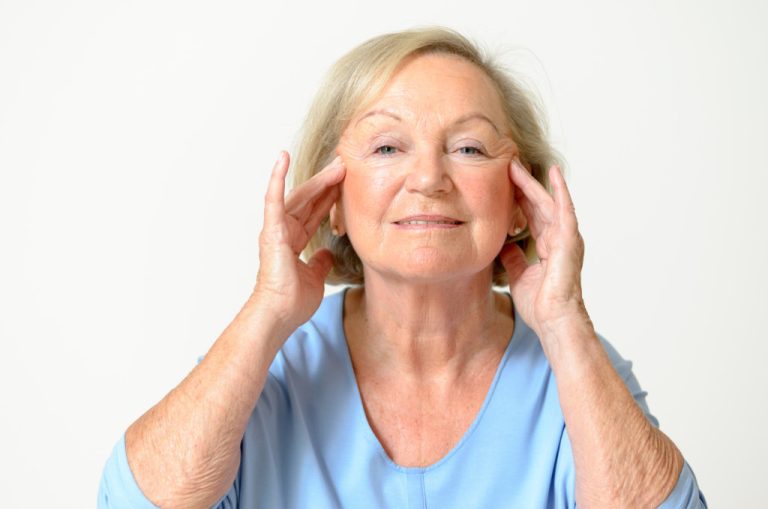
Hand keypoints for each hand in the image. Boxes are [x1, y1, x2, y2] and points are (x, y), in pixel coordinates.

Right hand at [251, 151, 344, 330]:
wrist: (279, 314)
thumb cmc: (292, 302)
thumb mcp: (314, 277)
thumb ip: (319, 262)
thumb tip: (327, 253)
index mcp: (293, 241)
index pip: (314, 212)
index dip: (329, 197)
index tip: (345, 181)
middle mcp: (284, 231)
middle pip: (309, 200)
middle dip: (328, 182)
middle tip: (346, 164)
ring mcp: (276, 228)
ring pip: (300, 196)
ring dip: (318, 179)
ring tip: (336, 163)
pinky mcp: (271, 230)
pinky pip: (273, 199)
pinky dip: (276, 177)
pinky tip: (282, 157)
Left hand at [499, 158, 588, 337]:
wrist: (553, 322)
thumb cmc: (541, 305)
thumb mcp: (518, 275)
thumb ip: (513, 257)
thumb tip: (503, 244)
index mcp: (546, 245)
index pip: (530, 214)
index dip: (517, 197)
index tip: (501, 180)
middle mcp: (558, 238)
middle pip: (537, 204)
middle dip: (522, 184)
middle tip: (506, 163)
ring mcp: (566, 238)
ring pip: (547, 202)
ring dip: (533, 183)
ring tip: (518, 164)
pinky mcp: (570, 241)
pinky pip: (565, 211)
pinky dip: (560, 192)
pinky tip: (553, 174)